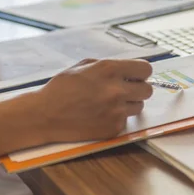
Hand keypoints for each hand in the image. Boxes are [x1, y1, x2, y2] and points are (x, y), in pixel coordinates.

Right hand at [32, 59, 153, 142]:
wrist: (46, 114)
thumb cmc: (61, 88)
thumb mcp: (82, 66)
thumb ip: (107, 66)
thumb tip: (127, 70)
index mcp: (109, 69)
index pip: (146, 69)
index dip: (140, 73)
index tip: (135, 77)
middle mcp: (116, 90)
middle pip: (148, 90)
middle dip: (137, 89)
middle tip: (124, 91)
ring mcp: (116, 111)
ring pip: (139, 107)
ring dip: (128, 104)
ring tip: (109, 104)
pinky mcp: (113, 128)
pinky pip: (125, 121)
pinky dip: (116, 118)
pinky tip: (100, 115)